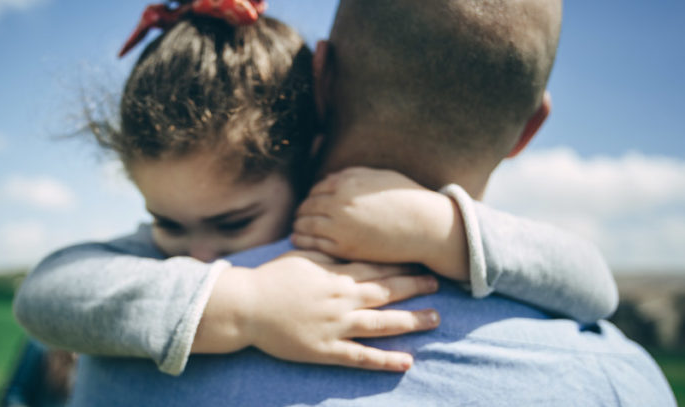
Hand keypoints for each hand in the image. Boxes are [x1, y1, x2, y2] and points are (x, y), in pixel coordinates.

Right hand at [196, 251, 439, 371]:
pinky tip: (406, 362)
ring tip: (435, 319)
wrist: (246, 305)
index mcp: (336, 275)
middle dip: (415, 288)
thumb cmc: (272, 278)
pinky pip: (361, 357)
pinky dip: (384, 360)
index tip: (423, 263)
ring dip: (411, 321)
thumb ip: (329, 251)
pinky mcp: (325, 349)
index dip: (403, 266)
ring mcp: (336, 326)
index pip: (377, 268)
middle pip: (387, 292)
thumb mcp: (302, 255)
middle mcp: (342, 299)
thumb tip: (349, 242)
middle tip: (438, 285)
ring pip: (382, 323)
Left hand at [292, 167, 467, 280]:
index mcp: (346, 183)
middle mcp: (339, 204)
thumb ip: (350, 175)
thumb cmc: (406, 199)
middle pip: (307, 207)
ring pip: (306, 226)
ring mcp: (340, 227)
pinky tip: (302, 242)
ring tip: (297, 230)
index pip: (316, 190)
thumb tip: (327, 178)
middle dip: (301, 212)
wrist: (424, 226)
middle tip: (298, 218)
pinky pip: (315, 245)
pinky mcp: (345, 248)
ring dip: (299, 227)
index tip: (310, 204)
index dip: (311, 197)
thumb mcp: (378, 177)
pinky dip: (304, 242)